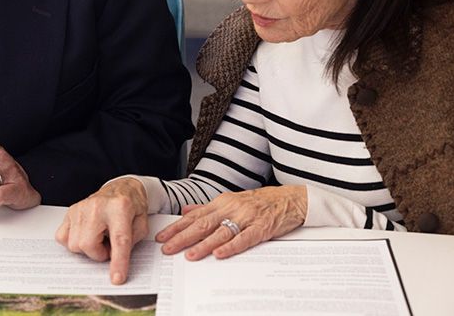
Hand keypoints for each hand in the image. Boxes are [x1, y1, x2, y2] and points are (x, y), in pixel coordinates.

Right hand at [55, 177, 149, 284]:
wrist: (120, 189)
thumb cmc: (131, 206)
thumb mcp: (142, 224)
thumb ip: (132, 243)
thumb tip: (116, 260)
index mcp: (120, 207)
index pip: (119, 239)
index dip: (118, 261)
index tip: (117, 278)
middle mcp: (98, 206)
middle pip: (88, 244)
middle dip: (99, 253)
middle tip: (108, 245)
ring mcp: (81, 208)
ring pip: (75, 244)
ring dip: (88, 248)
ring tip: (99, 237)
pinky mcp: (71, 211)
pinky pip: (63, 237)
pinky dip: (73, 242)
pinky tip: (85, 235)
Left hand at [157, 185, 306, 259]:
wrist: (290, 199)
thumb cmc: (260, 202)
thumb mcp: (231, 200)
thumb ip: (208, 207)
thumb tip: (186, 210)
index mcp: (221, 202)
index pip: (194, 216)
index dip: (177, 227)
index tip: (162, 237)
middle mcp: (231, 208)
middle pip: (202, 224)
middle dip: (183, 237)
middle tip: (168, 248)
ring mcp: (246, 217)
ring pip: (220, 232)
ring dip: (203, 244)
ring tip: (189, 255)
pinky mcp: (261, 227)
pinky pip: (244, 238)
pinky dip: (231, 246)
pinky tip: (219, 254)